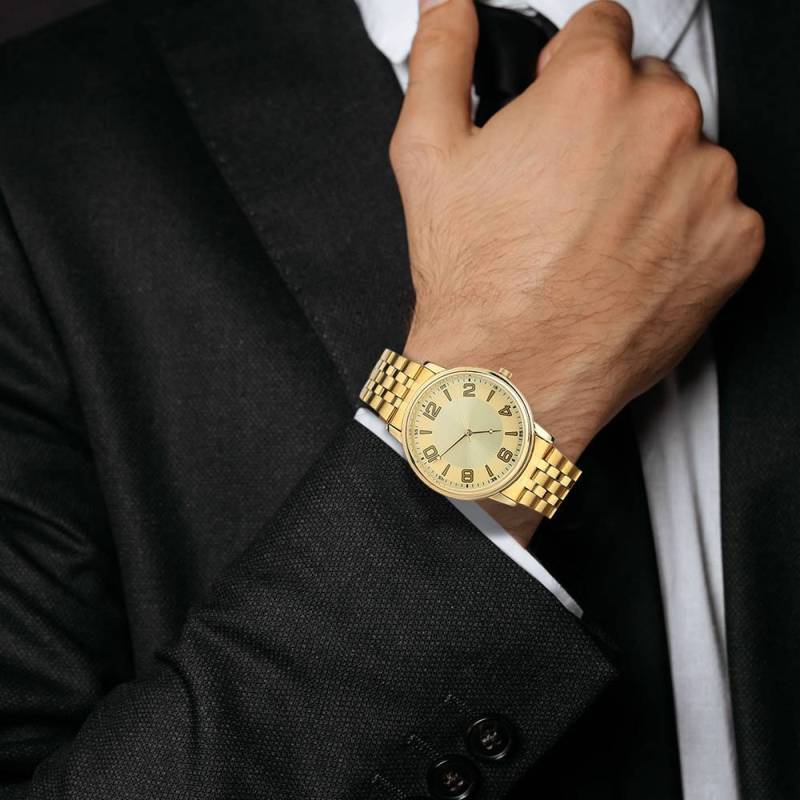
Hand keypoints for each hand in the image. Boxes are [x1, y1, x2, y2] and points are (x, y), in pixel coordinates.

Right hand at [392, 0, 763, 470]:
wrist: (511, 378)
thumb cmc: (474, 282)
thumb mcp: (428, 157)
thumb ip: (441, 60)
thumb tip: (446, 9)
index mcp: (591, 90)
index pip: (600, 30)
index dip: (567, 72)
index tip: (557, 109)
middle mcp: (663, 127)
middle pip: (647, 90)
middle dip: (609, 124)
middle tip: (563, 187)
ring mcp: (707, 187)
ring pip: (684, 152)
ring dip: (648, 177)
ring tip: (591, 232)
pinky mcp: (732, 244)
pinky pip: (714, 211)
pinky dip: (679, 228)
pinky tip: (626, 260)